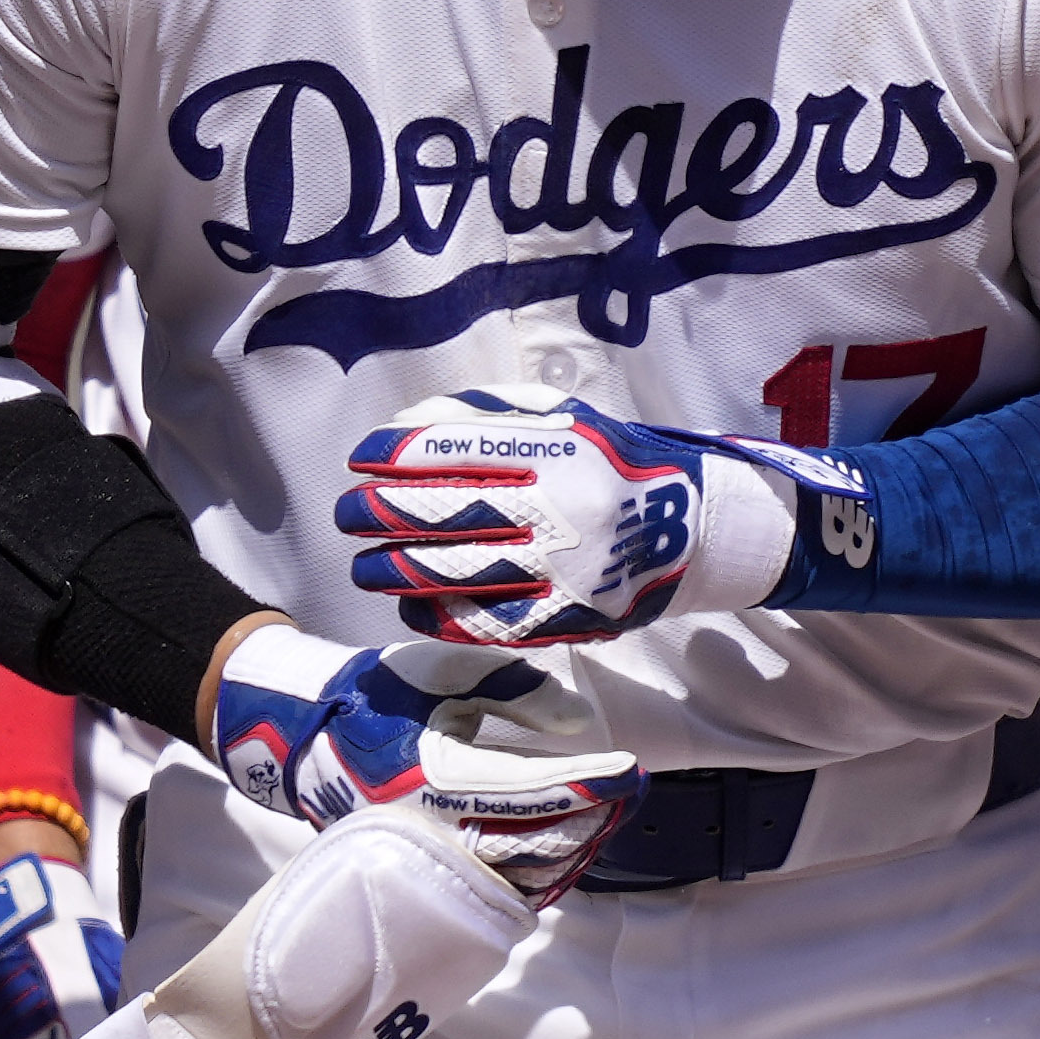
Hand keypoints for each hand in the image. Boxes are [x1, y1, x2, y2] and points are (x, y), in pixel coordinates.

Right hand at [203, 625, 646, 908]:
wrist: (312, 740)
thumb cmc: (383, 697)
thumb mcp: (445, 673)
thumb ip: (517, 691)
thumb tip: (580, 725)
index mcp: (435, 779)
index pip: (532, 791)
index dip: (588, 783)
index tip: (629, 768)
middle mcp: (435, 834)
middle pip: (539, 841)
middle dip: (595, 816)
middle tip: (630, 789)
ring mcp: (433, 865)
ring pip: (527, 875)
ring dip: (579, 846)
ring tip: (610, 812)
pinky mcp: (433, 879)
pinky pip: (505, 890)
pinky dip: (548, 871)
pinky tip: (572, 842)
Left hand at [331, 390, 863, 644]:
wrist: (693, 529)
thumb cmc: (615, 463)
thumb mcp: (566, 419)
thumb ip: (491, 416)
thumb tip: (409, 429)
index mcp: (554, 450)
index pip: (450, 450)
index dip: (391, 455)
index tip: (360, 458)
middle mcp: (555, 509)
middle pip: (440, 512)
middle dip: (378, 513)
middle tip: (347, 513)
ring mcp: (560, 569)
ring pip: (453, 572)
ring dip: (393, 569)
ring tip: (363, 564)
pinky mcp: (566, 618)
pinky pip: (485, 622)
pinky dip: (437, 615)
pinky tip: (410, 603)